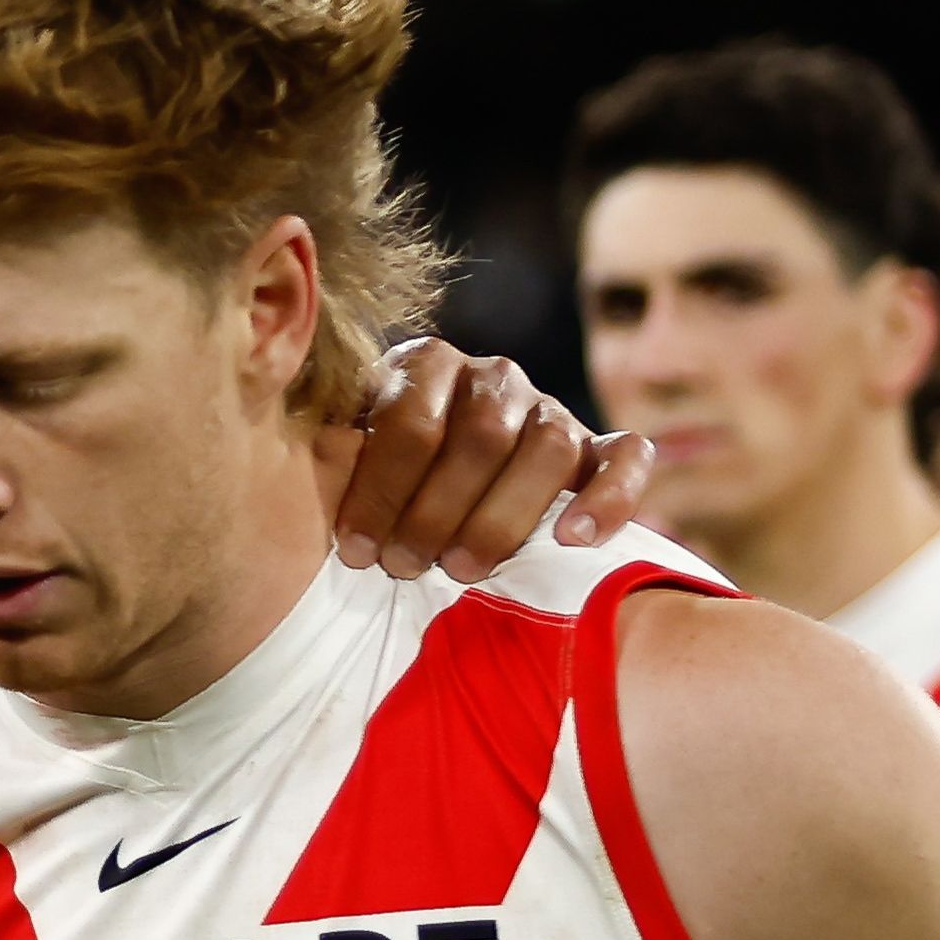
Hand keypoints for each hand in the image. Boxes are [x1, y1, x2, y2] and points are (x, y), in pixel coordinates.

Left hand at [316, 336, 653, 582]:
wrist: (441, 489)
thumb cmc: (377, 483)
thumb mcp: (343, 457)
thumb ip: (332, 450)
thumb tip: (313, 451)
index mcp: (422, 366)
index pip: (409, 420)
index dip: (381, 490)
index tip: (356, 551)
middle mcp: (491, 376)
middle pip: (478, 437)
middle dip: (435, 511)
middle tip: (404, 568)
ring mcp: (550, 409)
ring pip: (547, 447)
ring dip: (502, 517)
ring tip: (465, 572)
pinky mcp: (598, 448)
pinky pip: (625, 458)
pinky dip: (608, 497)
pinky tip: (574, 540)